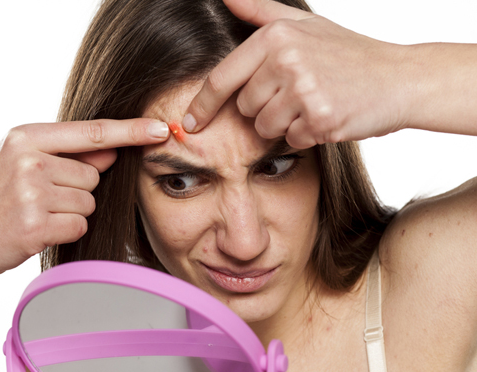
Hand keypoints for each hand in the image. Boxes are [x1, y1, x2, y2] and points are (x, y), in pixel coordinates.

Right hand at [0, 119, 168, 285]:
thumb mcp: (22, 163)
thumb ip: (67, 154)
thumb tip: (114, 150)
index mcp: (26, 137)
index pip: (92, 132)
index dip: (131, 131)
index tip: (161, 129)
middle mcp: (29, 161)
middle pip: (93, 174)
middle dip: (77, 189)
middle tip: (40, 198)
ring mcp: (32, 193)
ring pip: (88, 202)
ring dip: (71, 212)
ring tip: (36, 213)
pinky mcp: (37, 225)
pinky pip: (80, 225)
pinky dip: (65, 231)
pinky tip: (38, 230)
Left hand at [182, 0, 407, 148]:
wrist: (400, 78)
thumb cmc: (348, 52)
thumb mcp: (304, 23)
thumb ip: (260, 11)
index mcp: (276, 37)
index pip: (223, 78)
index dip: (202, 105)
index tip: (189, 122)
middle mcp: (286, 61)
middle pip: (244, 107)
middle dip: (264, 107)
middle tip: (298, 92)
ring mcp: (304, 90)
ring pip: (264, 127)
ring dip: (285, 123)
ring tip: (313, 103)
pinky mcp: (320, 119)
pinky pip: (292, 140)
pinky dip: (306, 135)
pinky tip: (327, 116)